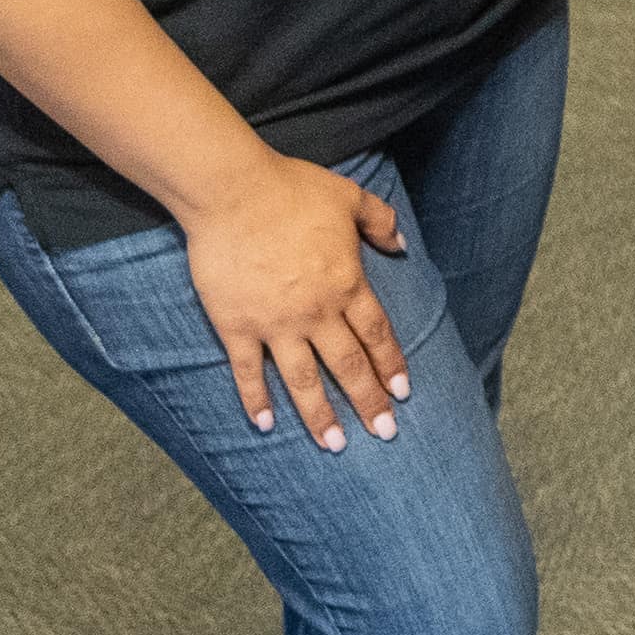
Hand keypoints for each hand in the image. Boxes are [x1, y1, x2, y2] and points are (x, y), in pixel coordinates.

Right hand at [180, 155, 415, 449]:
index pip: (376, 334)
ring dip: (320, 415)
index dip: (390, 365)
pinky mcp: (236, 326)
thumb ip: (379, 221)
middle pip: (348, 365)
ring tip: (334, 445)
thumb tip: (402, 244)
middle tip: (384, 433)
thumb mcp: (348, 196)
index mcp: (346, 283)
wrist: (231, 192)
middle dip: (368, 401)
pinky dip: (256, 400)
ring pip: (304, 379)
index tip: (402, 394)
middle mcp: (315, 311)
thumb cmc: (290, 189)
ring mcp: (274, 323)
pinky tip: (265, 425)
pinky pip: (248, 372)